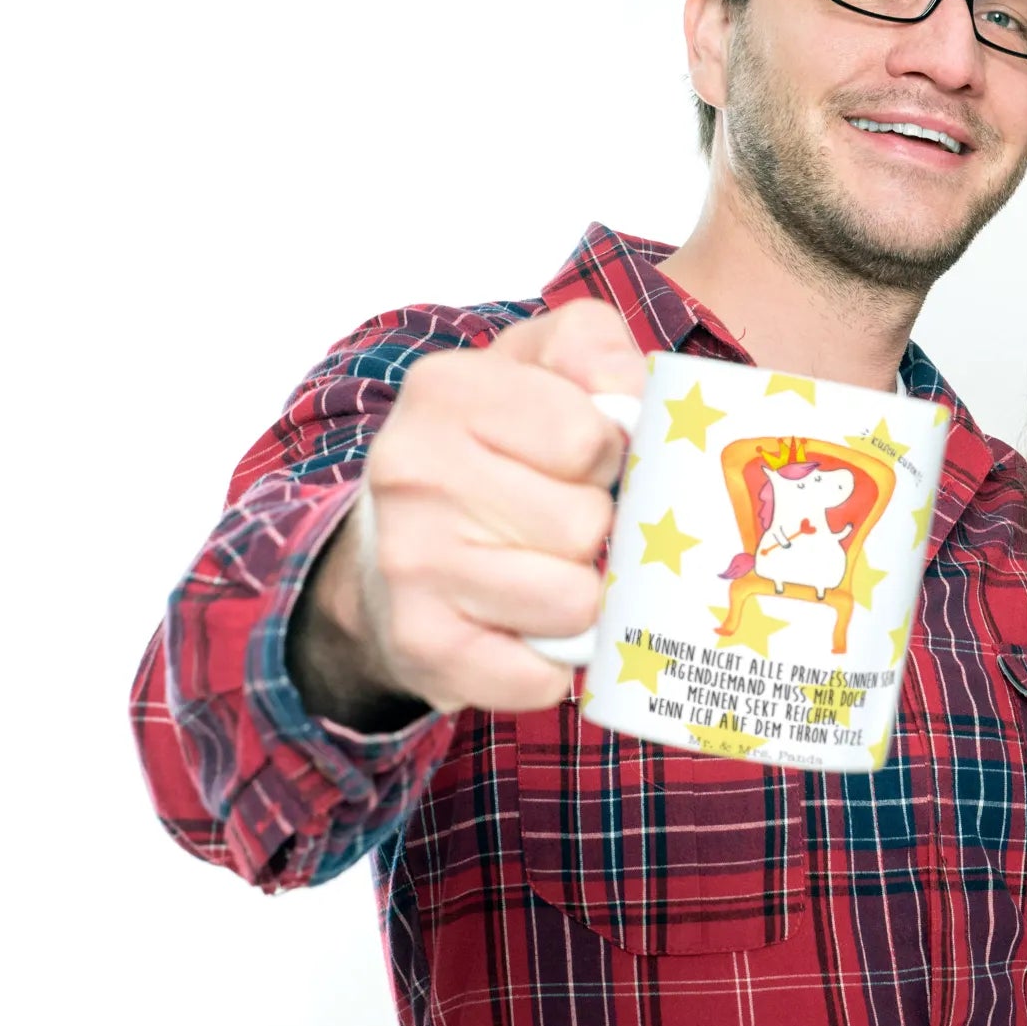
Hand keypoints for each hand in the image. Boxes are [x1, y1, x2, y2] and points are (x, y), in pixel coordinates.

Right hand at [290, 299, 645, 721]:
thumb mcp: (541, 362)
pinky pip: (541, 677)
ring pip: (574, 602)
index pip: (590, 438)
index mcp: (447, 389)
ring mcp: (409, 563)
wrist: (392, 545)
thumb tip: (634, 399)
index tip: (578, 460)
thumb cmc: (495, 445)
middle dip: (594, 527)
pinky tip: (524, 627)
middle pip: (586, 524)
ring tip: (543, 569)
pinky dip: (551, 663)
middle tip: (556, 519)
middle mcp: (411, 471)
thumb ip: (595, 348)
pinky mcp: (420, 646)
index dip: (607, 456)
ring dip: (579, 595)